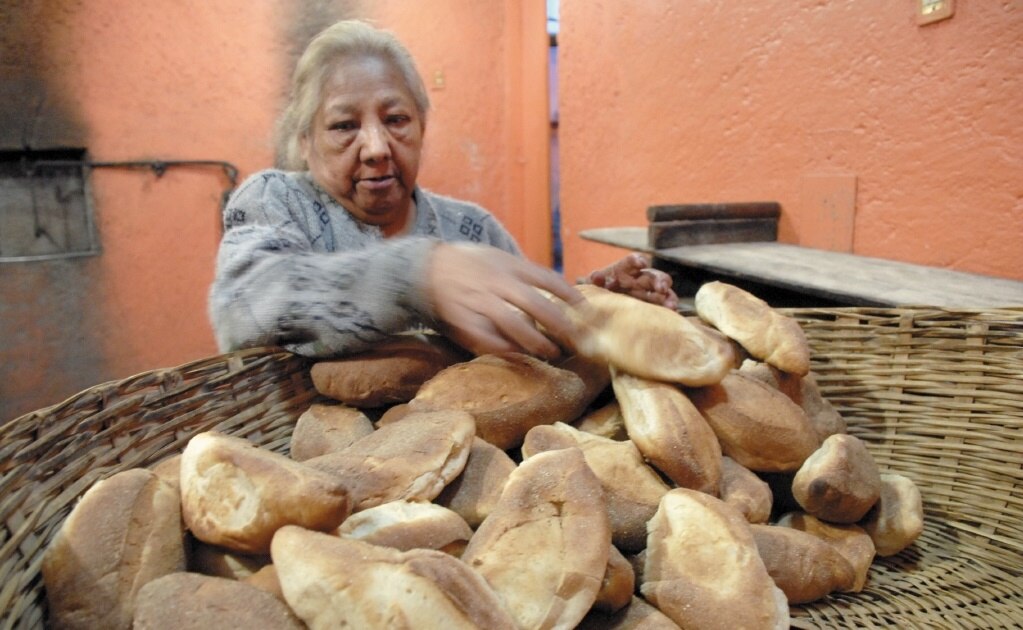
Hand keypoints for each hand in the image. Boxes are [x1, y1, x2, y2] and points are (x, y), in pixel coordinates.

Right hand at [426, 243, 582, 358]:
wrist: (424, 267)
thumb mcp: (496, 257)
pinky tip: (519, 355)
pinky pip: (489, 339)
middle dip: (558, 324)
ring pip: (514, 325)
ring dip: (536, 342)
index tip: (586, 309)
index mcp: (508, 265)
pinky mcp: (464, 320)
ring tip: (551, 352)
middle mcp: (497, 282)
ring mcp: (480, 302)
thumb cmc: (467, 264)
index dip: (569, 295)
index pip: (547, 279)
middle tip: (575, 339)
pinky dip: (506, 349)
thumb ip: (521, 273)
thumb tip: (555, 289)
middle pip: (535, 305)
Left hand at [586, 253, 679, 309]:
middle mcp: (639, 279)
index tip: (641, 264)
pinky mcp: (652, 308)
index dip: (637, 261)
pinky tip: (671, 316)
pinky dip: (668, 312)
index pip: (632, 262)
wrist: (598, 308)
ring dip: (668, 297)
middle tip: (662, 288)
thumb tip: (596, 276)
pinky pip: (663, 308)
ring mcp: (647, 294)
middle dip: (660, 280)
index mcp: (624, 270)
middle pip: (654, 276)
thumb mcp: (594, 285)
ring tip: (671, 306)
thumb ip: (596, 279)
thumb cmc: (597, 291)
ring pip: (663, 292)